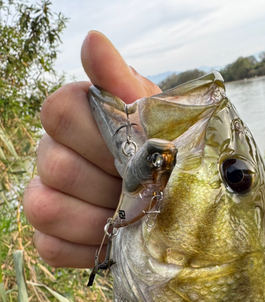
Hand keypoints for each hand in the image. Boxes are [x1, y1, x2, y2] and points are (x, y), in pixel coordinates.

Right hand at [23, 31, 160, 267]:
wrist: (171, 198)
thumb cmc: (162, 152)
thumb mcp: (154, 117)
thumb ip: (122, 83)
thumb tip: (92, 40)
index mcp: (74, 118)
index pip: (59, 113)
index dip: (99, 136)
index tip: (134, 151)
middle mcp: (50, 154)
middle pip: (57, 166)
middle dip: (108, 183)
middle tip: (142, 190)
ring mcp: (44, 196)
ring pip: (46, 208)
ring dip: (97, 219)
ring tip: (130, 218)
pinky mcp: (49, 237)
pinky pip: (51, 247)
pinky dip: (86, 249)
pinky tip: (114, 241)